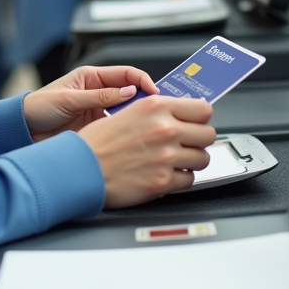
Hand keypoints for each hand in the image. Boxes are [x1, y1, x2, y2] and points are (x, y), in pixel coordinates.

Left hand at [23, 66, 158, 141]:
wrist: (23, 131)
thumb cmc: (39, 108)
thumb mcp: (69, 100)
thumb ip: (99, 96)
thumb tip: (128, 92)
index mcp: (91, 77)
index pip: (125, 73)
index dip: (142, 80)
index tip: (153, 92)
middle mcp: (98, 92)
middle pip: (129, 93)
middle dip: (145, 99)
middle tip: (158, 109)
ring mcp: (98, 111)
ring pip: (126, 112)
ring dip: (136, 116)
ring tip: (148, 124)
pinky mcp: (96, 129)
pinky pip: (116, 127)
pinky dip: (126, 131)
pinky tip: (132, 136)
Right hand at [79, 96, 215, 208]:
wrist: (80, 169)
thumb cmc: (95, 142)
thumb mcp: (126, 112)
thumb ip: (155, 112)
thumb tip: (178, 115)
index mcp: (155, 107)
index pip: (203, 109)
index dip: (200, 118)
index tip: (196, 122)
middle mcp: (165, 129)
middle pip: (208, 134)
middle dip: (198, 140)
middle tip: (187, 143)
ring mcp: (166, 156)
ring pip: (203, 158)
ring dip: (192, 160)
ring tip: (175, 160)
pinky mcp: (163, 181)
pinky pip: (189, 180)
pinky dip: (181, 179)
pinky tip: (166, 174)